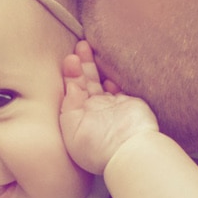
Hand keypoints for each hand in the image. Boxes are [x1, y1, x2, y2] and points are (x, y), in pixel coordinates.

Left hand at [60, 40, 160, 174]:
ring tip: (87, 47)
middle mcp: (94, 111)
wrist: (128, 152)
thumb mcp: (72, 130)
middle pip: (85, 82)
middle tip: (79, 45)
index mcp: (78, 117)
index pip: (71, 91)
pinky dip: (113, 77)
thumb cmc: (97, 147)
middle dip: (81, 64)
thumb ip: (69, 106)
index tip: (70, 60)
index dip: (70, 74)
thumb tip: (71, 86)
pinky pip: (119, 86)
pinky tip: (107, 71)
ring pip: (100, 81)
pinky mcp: (128, 103)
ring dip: (94, 65)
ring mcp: (111, 107)